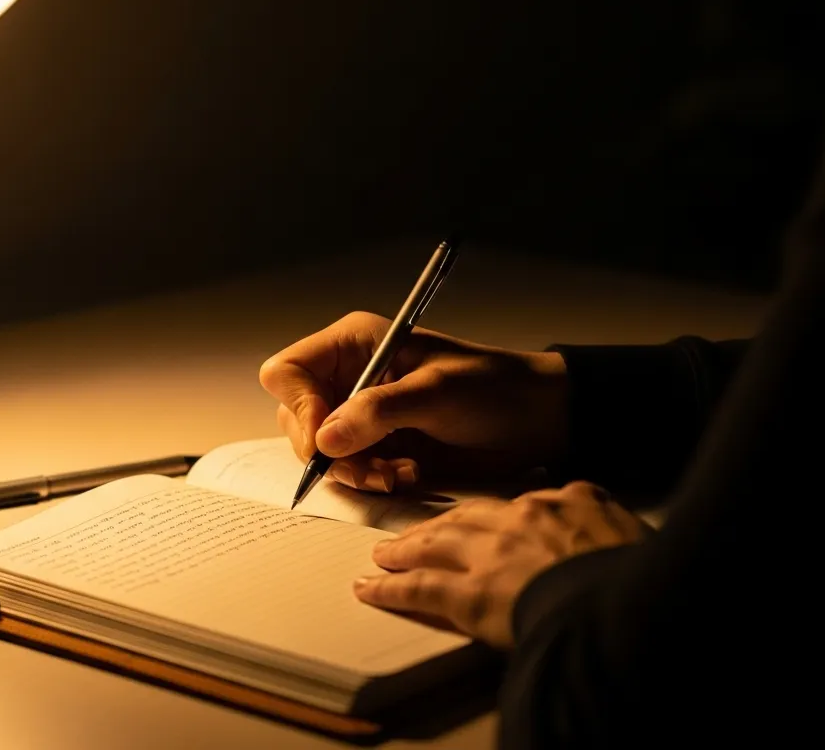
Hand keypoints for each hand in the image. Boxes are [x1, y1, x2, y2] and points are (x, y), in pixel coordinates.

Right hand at [258, 311, 568, 491]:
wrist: (536, 420)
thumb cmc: (494, 389)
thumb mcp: (436, 393)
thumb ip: (378, 412)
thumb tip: (325, 439)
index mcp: (354, 345)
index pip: (288, 371)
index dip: (298, 407)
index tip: (325, 439)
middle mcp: (349, 376)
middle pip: (297, 417)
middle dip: (329, 450)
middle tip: (368, 466)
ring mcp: (361, 412)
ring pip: (321, 450)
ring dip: (354, 470)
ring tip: (397, 472)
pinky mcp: (376, 444)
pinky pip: (349, 469)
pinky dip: (370, 479)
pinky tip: (406, 474)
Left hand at [352, 482, 650, 647]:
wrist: (621, 600)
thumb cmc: (633, 570)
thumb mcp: (629, 524)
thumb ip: (601, 513)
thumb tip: (598, 512)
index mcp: (560, 503)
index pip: (518, 505)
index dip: (495, 518)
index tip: (485, 524)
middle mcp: (516, 521)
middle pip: (465, 518)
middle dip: (436, 527)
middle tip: (415, 534)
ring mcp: (489, 556)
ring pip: (433, 546)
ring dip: (405, 550)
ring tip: (385, 555)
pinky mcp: (469, 595)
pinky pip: (418, 589)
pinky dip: (389, 589)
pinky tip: (369, 589)